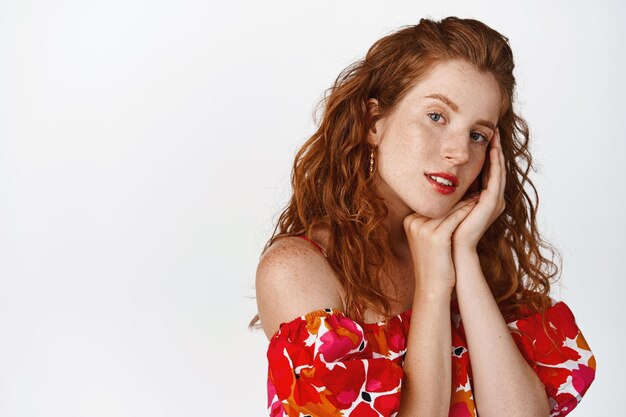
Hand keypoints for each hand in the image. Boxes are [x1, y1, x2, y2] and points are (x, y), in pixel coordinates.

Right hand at [403, 195, 479, 294]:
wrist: (432, 286)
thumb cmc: (435, 262)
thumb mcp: (428, 239)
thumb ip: (432, 221)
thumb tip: (447, 204)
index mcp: (409, 221)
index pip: (434, 206)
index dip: (450, 199)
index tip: (465, 190)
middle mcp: (413, 223)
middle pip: (440, 207)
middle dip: (459, 198)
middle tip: (475, 188)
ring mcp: (422, 229)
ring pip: (449, 211)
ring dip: (466, 202)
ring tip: (480, 195)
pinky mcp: (435, 237)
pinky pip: (454, 219)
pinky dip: (467, 211)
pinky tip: (478, 206)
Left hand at [452, 127, 505, 249]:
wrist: (451, 249)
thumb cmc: (445, 230)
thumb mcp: (447, 204)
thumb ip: (449, 192)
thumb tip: (436, 177)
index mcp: (482, 200)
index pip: (487, 172)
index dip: (486, 155)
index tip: (482, 137)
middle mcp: (492, 200)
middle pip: (495, 169)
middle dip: (494, 149)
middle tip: (493, 130)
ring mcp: (494, 202)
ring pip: (498, 171)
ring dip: (497, 152)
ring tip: (494, 135)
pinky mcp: (492, 203)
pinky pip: (496, 178)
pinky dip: (495, 163)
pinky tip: (493, 150)